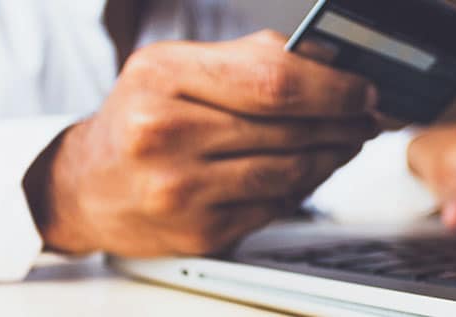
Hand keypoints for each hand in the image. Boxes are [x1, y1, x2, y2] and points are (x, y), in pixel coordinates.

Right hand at [29, 30, 378, 256]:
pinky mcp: (199, 231)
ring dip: (331, 156)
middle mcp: (165, 134)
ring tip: (346, 142)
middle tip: (367, 117)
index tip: (363, 90)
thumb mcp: (178, 68)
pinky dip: (303, 187)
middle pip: (288, 127)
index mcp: (163, 77)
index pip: (273, 80)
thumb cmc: (140, 119)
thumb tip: (331, 63)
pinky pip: (275, 206)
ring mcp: (181, 189)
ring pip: (289, 171)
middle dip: (343, 122)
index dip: (333, 87)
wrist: (88, 185)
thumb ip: (252, 60)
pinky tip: (309, 171)